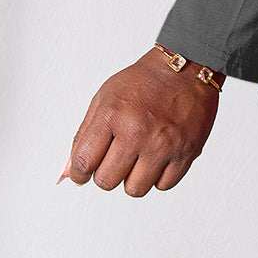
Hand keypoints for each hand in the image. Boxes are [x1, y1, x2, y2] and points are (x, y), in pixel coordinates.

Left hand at [58, 47, 222, 195]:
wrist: (187, 68)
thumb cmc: (145, 81)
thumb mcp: (105, 98)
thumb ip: (84, 136)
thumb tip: (69, 173)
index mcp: (113, 115)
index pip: (84, 163)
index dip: (80, 173)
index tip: (84, 172)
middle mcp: (138, 132)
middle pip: (107, 181)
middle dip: (107, 173)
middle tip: (115, 157)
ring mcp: (163, 144)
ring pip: (135, 189)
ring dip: (133, 178)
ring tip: (138, 158)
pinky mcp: (187, 152)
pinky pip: (164, 185)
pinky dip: (158, 176)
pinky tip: (158, 157)